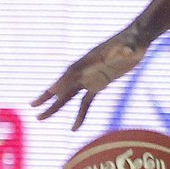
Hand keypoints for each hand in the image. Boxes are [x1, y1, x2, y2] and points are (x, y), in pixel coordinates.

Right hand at [33, 28, 148, 129]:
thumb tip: (127, 50)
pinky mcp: (99, 85)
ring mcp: (90, 78)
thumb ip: (126, 48)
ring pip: (69, 96)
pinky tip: (74, 128)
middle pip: (64, 86)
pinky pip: (85, 102)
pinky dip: (80, 114)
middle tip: (32, 107)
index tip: (52, 92)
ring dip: (56, 107)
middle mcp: (85, 70)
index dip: (63, 82)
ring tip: (40, 118)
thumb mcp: (131, 45)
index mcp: (89, 60)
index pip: (73, 73)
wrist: (137, 40)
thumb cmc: (134, 41)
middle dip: (48, 97)